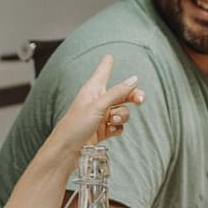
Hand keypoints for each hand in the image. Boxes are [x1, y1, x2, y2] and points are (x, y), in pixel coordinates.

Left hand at [36, 56, 142, 171]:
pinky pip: (119, 125)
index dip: (107, 64)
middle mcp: (98, 101)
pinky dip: (118, 128)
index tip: (109, 56)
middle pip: (122, 93)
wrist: (67, 151)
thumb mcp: (98, 106)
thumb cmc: (75, 125)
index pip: (102, 72)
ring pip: (123, 111)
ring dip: (122, 116)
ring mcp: (101, 116)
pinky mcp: (103, 130)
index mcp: (93, 89)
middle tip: (140, 100)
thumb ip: (117, 92)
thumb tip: (134, 79)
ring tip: (112, 121)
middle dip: (132, 97)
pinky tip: (111, 131)